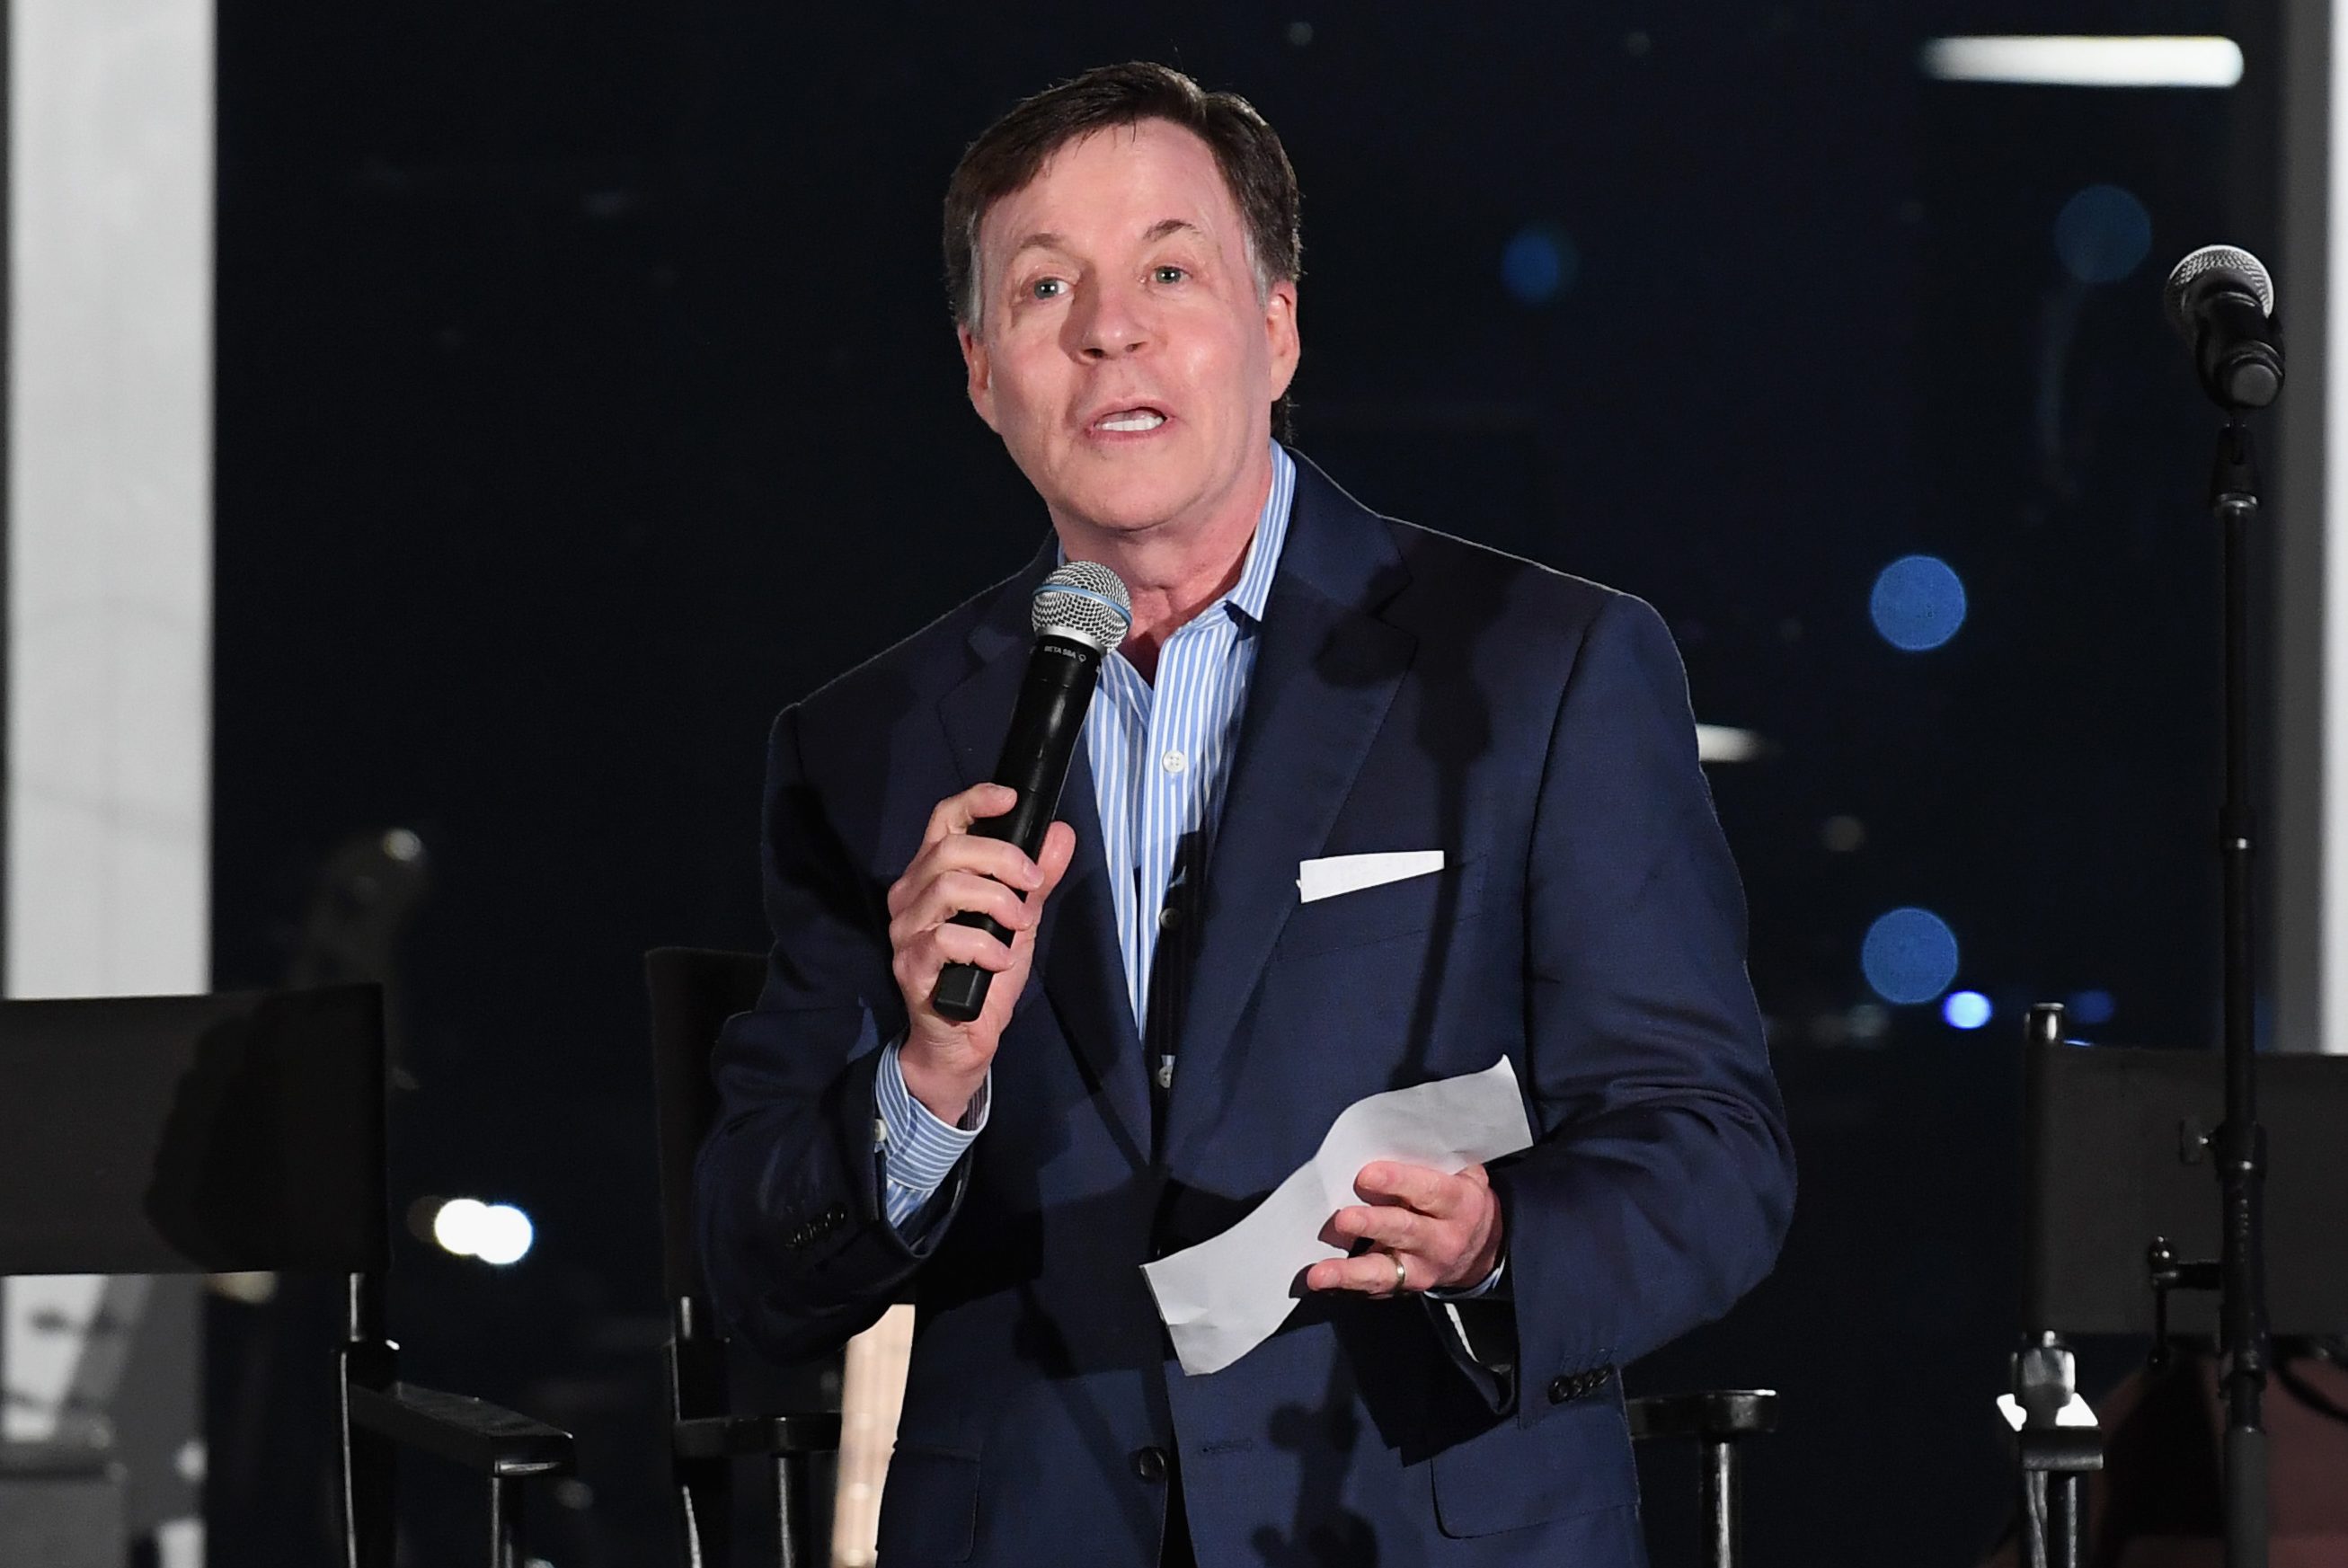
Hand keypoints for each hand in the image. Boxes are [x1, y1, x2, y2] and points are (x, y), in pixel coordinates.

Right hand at [887, 782, 1075, 1123]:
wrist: (961, 1038)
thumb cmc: (985, 973)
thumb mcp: (1021, 920)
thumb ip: (1037, 879)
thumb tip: (1060, 833)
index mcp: (932, 875)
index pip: (944, 821)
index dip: (975, 801)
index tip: (1012, 799)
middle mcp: (910, 895)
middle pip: (950, 850)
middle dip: (1003, 859)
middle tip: (1034, 884)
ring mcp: (905, 930)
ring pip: (947, 887)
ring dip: (997, 901)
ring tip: (1021, 926)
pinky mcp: (910, 965)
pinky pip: (945, 939)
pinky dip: (984, 946)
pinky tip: (1000, 961)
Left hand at [1305, 1161, 1502, 1296]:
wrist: (1483, 1249)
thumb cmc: (1458, 1199)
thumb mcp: (1462, 1175)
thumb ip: (1434, 1160)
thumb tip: (1385, 1138)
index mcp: (1460, 1204)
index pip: (1430, 1191)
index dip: (1399, 1182)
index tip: (1366, 1174)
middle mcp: (1444, 1240)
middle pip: (1405, 1231)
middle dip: (1372, 1225)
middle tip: (1343, 1219)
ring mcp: (1424, 1268)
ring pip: (1385, 1271)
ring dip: (1349, 1272)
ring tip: (1320, 1273)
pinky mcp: (1406, 1287)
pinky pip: (1374, 1288)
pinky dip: (1346, 1286)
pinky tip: (1321, 1283)